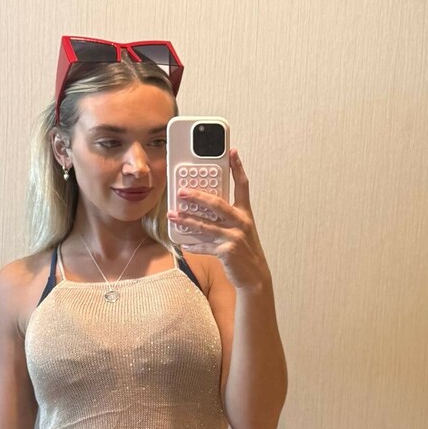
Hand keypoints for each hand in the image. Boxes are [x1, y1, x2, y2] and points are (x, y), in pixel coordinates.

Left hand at [167, 147, 270, 291]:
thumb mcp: (241, 230)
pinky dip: (192, 244)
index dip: (238, 168)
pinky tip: (183, 242)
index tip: (232, 152)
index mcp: (245, 214)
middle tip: (181, 191)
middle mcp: (241, 222)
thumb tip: (202, 206)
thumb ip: (226, 217)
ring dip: (186, 220)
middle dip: (198, 196)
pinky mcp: (227, 251)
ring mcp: (234, 237)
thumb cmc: (245, 250)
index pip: (242, 186)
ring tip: (172, 215)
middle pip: (217, 203)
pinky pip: (204, 246)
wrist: (255, 276)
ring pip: (205, 225)